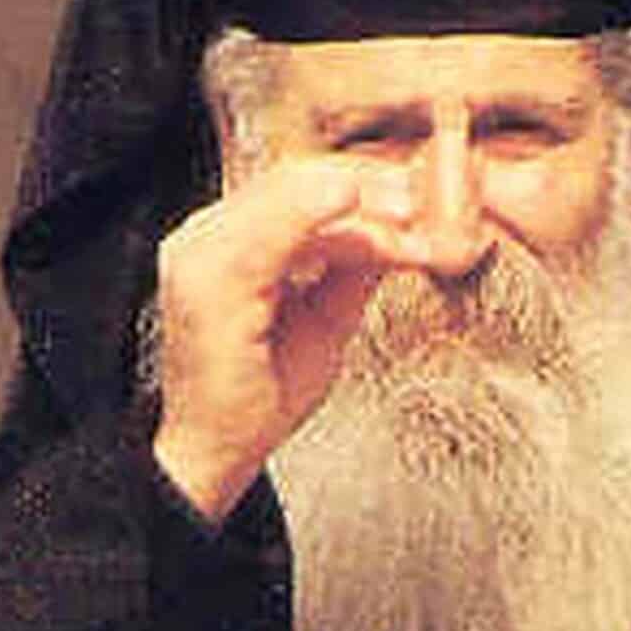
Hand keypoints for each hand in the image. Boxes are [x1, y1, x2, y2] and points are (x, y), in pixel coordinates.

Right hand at [151, 157, 428, 522]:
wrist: (216, 452)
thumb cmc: (261, 391)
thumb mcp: (327, 317)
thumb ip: (355, 268)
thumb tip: (403, 228)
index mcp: (229, 239)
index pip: (303, 184)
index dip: (367, 181)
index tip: (425, 191)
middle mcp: (206, 236)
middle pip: (299, 178)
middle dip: (372, 184)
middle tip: (430, 199)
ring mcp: (200, 254)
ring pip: (291, 195)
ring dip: (362, 204)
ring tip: (415, 217)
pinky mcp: (208, 283)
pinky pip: (274, 234)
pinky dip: (329, 225)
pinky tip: (371, 224)